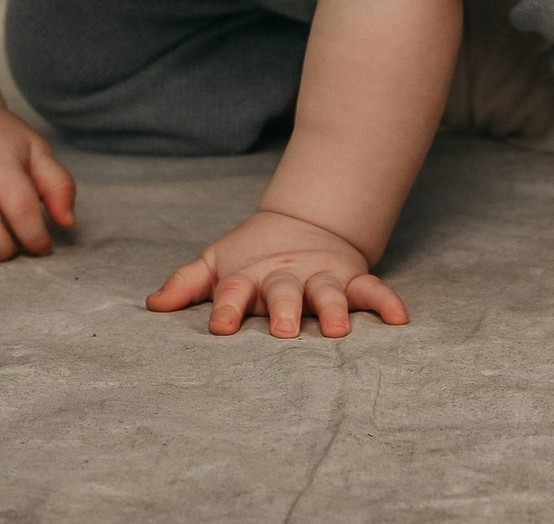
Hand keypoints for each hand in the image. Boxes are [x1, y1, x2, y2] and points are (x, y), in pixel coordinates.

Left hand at [147, 209, 409, 337]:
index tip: (219, 327)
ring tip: (337, 329)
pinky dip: (386, 301)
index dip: (225, 307)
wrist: (302, 224)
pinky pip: (371, 289)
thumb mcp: (216, 264)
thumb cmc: (251, 259)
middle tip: (283, 330)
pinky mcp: (349, 277)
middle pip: (283, 292)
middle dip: (283, 309)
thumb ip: (187, 284)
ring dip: (332, 308)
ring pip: (328, 293)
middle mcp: (285, 278)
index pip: (233, 292)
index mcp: (248, 277)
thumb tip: (153, 304)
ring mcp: (320, 277)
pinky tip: (401, 318)